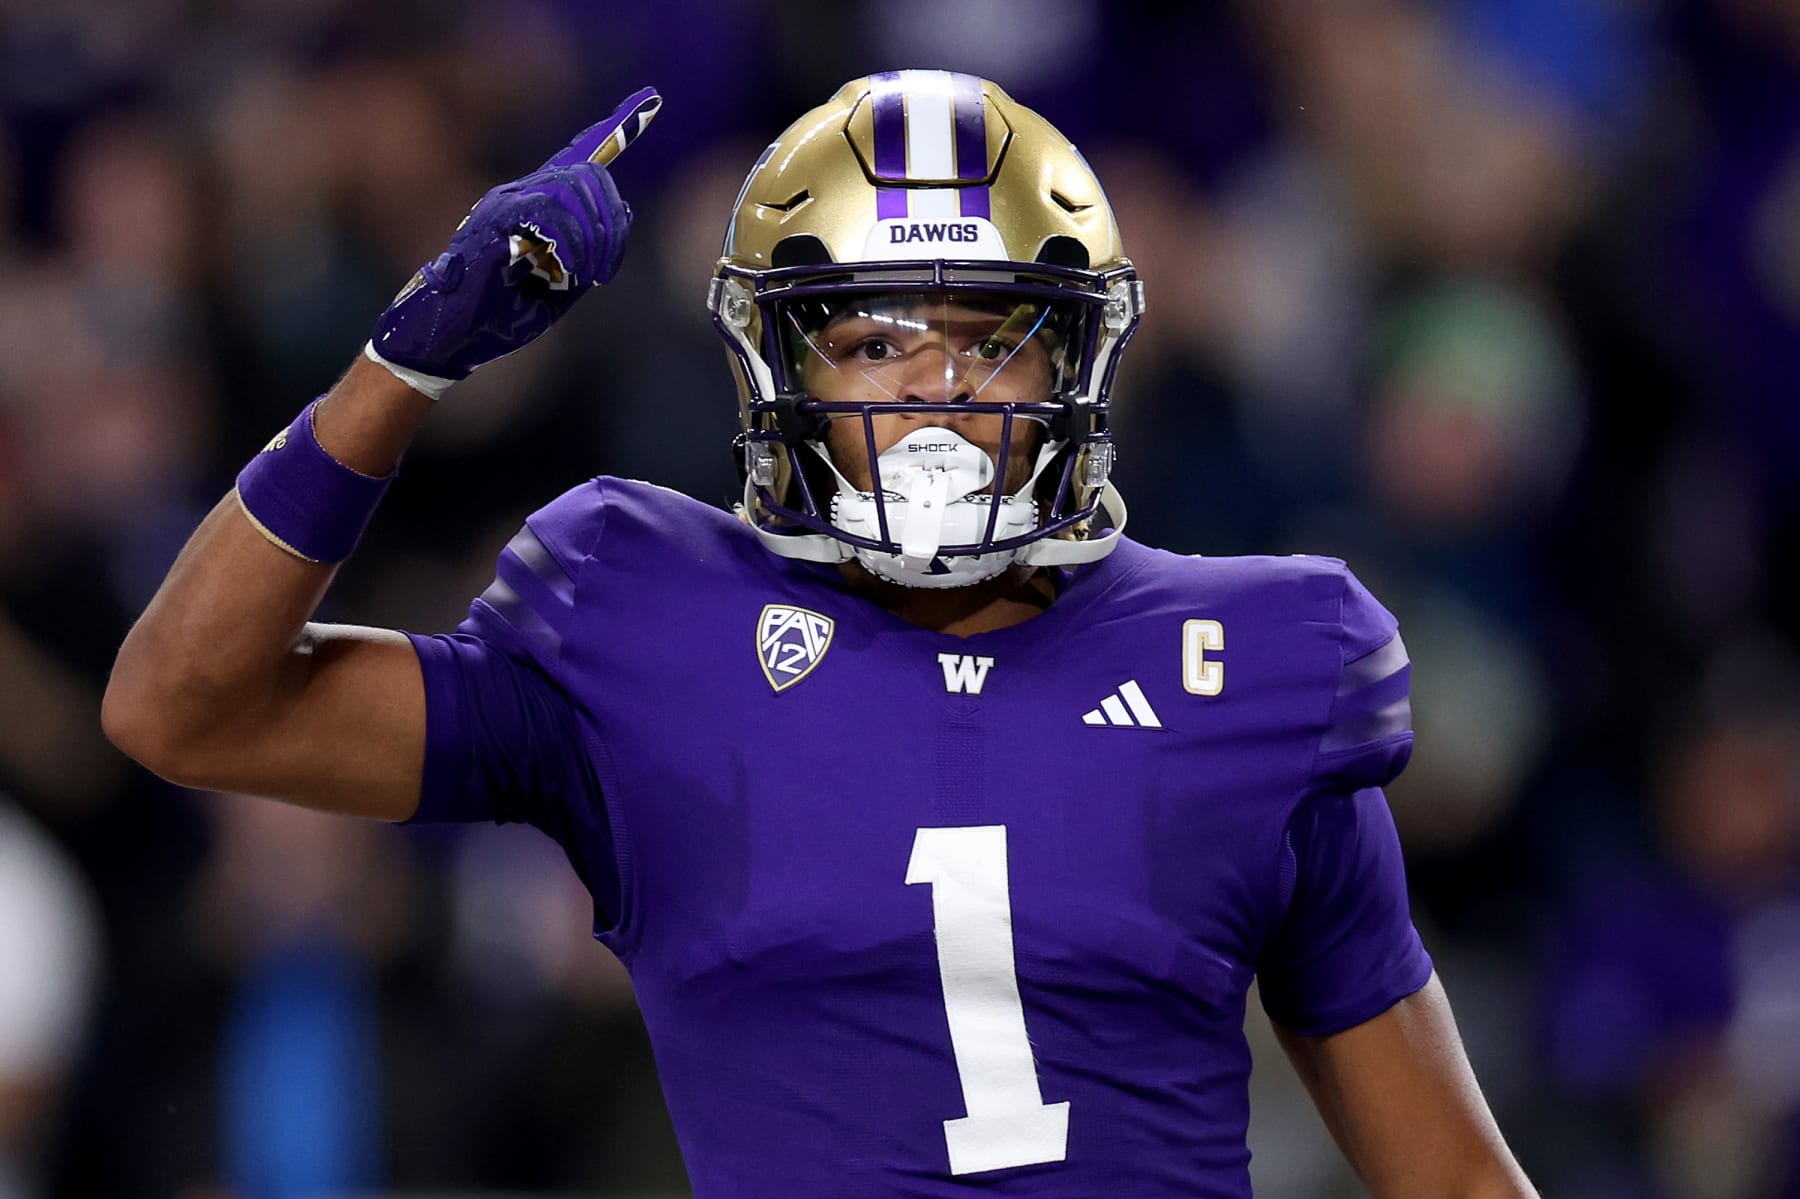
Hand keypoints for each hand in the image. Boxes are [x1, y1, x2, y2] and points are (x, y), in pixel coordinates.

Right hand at [366, 86, 661, 398]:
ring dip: (594, 236)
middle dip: (611, 220)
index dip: (613, 129)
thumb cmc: (498, 318)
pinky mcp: (492, 220)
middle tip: (604, 270)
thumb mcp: (560, 288)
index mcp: (532, 207)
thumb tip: (623, 214)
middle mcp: (517, 196)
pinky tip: (570, 271)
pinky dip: (571, 241)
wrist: (451, 342)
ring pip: (571, 186)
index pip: (575, 160)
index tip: (650, 101)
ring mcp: (502, 205)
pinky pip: (546, 208)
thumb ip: (589, 252)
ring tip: (589, 276)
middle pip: (586, 173)